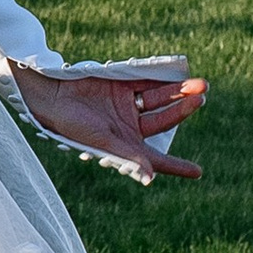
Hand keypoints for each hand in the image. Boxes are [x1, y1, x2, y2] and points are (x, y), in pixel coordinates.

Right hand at [10, 59, 205, 182]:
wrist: (51, 95)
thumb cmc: (73, 126)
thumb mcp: (103, 142)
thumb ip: (129, 156)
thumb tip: (150, 178)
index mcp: (126, 146)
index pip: (157, 159)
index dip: (177, 166)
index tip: (197, 172)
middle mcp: (129, 126)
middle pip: (164, 119)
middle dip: (183, 110)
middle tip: (200, 98)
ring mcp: (126, 105)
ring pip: (159, 98)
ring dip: (178, 92)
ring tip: (199, 84)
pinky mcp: (120, 86)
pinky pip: (146, 81)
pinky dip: (161, 78)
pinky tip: (178, 73)